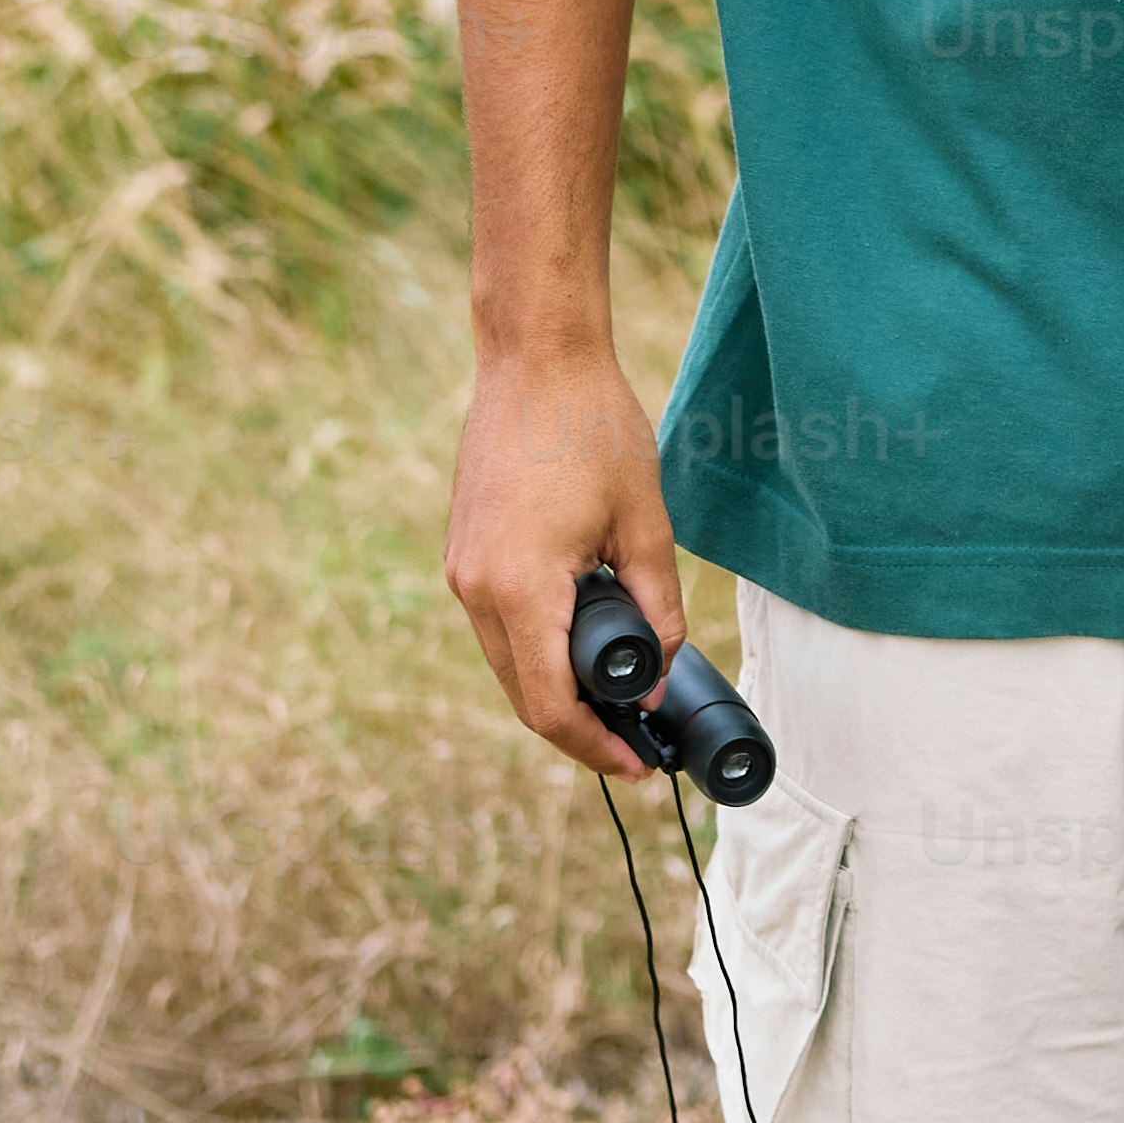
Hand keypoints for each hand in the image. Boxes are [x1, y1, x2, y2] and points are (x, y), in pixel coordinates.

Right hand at [443, 342, 689, 777]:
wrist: (535, 358)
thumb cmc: (593, 429)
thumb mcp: (647, 525)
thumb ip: (659, 608)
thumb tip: (662, 675)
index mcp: (518, 589)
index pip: (549, 708)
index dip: (595, 748)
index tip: (639, 765)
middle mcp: (475, 589)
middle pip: (523, 696)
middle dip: (579, 729)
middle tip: (636, 742)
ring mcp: (461, 571)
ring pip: (507, 664)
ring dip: (557, 690)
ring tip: (619, 699)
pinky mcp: (463, 553)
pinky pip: (496, 626)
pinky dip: (536, 651)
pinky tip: (582, 647)